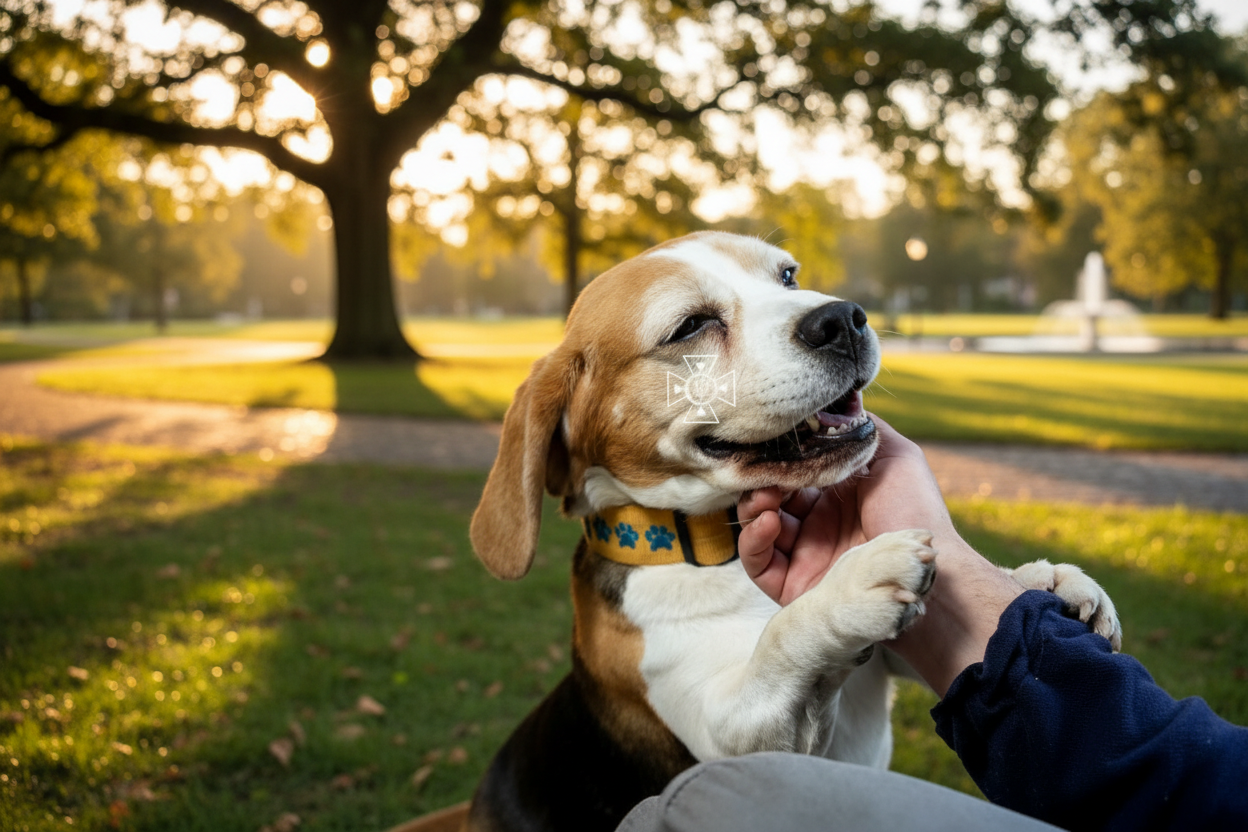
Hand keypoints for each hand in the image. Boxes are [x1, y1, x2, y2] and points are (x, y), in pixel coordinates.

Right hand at [738, 415, 956, 605]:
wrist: (923, 569)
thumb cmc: (916, 513)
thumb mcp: (897, 457)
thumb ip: (863, 429)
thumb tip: (834, 404)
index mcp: (836, 497)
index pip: (792, 473)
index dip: (778, 459)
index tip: (771, 443)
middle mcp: (816, 525)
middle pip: (768, 498)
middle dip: (759, 481)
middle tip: (762, 472)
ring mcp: (803, 555)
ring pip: (756, 527)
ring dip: (752, 507)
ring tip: (766, 498)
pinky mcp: (792, 585)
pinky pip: (758, 563)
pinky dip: (752, 540)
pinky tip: (768, 522)